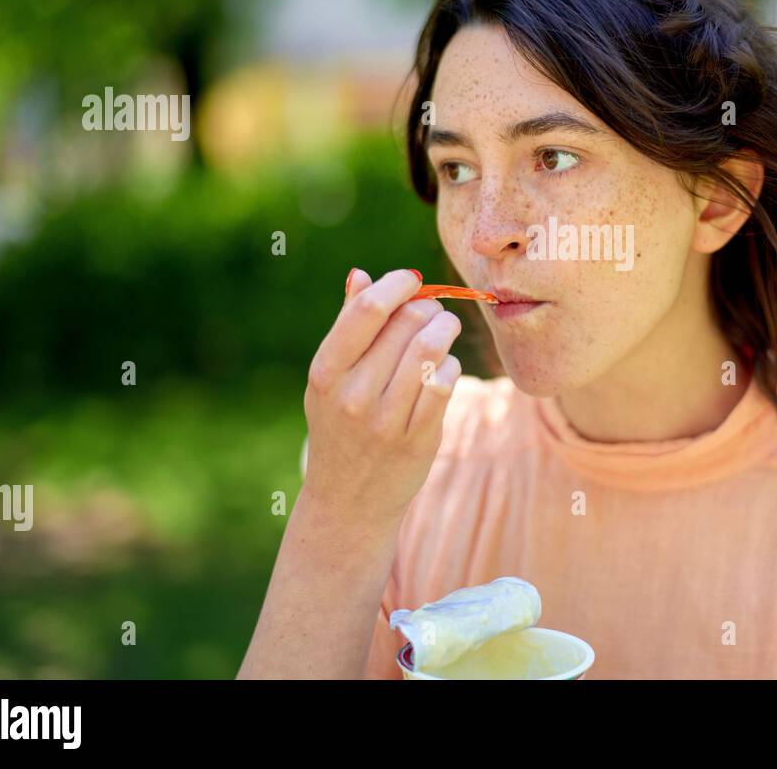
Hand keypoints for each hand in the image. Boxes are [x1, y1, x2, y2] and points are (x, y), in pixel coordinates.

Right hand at [301, 268, 462, 525]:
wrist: (349, 501)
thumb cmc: (340, 426)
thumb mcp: (330, 379)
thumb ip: (347, 327)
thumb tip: (361, 276)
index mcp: (325, 372)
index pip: (367, 311)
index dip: (397, 285)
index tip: (411, 279)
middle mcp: (353, 396)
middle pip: (406, 325)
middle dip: (427, 307)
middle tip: (433, 310)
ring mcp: (386, 420)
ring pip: (430, 350)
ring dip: (446, 329)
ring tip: (445, 328)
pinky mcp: (417, 439)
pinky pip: (445, 384)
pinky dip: (450, 366)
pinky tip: (444, 367)